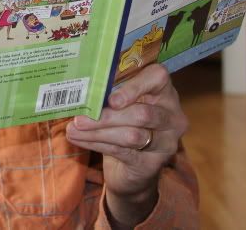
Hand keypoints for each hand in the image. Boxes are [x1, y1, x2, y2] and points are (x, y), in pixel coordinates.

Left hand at [66, 64, 188, 226]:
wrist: (131, 168)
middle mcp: (172, 117)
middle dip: (108, 116)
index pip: (157, 78)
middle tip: (80, 118)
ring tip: (73, 129)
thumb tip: (80, 87)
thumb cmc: (124, 124)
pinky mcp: (152, 164)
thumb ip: (109, 92)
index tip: (111, 99)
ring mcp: (166, 143)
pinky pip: (123, 152)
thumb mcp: (120, 104)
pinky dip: (97, 144)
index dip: (135, 87)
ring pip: (132, 135)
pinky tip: (80, 139)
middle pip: (143, 114)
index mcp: (164, 92)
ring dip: (98, 132)